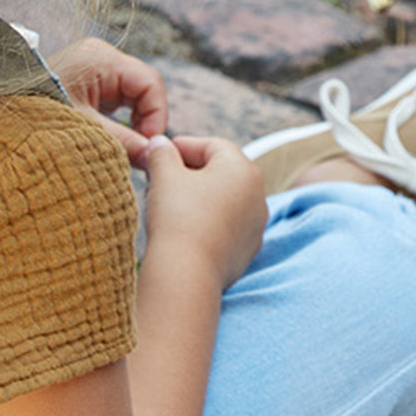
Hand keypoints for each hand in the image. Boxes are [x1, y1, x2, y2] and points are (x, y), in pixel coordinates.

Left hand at [50, 38, 167, 161]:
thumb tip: (152, 156)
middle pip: (144, 89)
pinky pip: (117, 101)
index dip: (156, 116)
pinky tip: (113, 141)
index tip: (146, 146)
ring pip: (133, 97)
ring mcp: (95, 69)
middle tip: (138, 152)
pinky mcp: (89, 83)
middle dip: (145, 122)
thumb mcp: (82, 129)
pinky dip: (120, 122)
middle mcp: (100, 57)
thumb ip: (121, 142)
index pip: (150, 83)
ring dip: (134, 124)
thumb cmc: (37, 113)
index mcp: (100, 58)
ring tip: (126, 150)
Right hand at [141, 133, 264, 289]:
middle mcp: (258, 195)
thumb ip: (162, 153)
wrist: (188, 271)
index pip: (211, 145)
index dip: (181, 146)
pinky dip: (207, 223)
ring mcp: (256, 225)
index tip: (158, 154)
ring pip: (224, 201)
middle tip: (160, 178)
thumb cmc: (177, 215)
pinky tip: (184, 229)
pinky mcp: (247, 251)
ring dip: (200, 198)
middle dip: (190, 172)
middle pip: (221, 173)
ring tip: (170, 204)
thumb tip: (159, 143)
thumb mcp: (164, 175)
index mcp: (243, 169)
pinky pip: (226, 227)